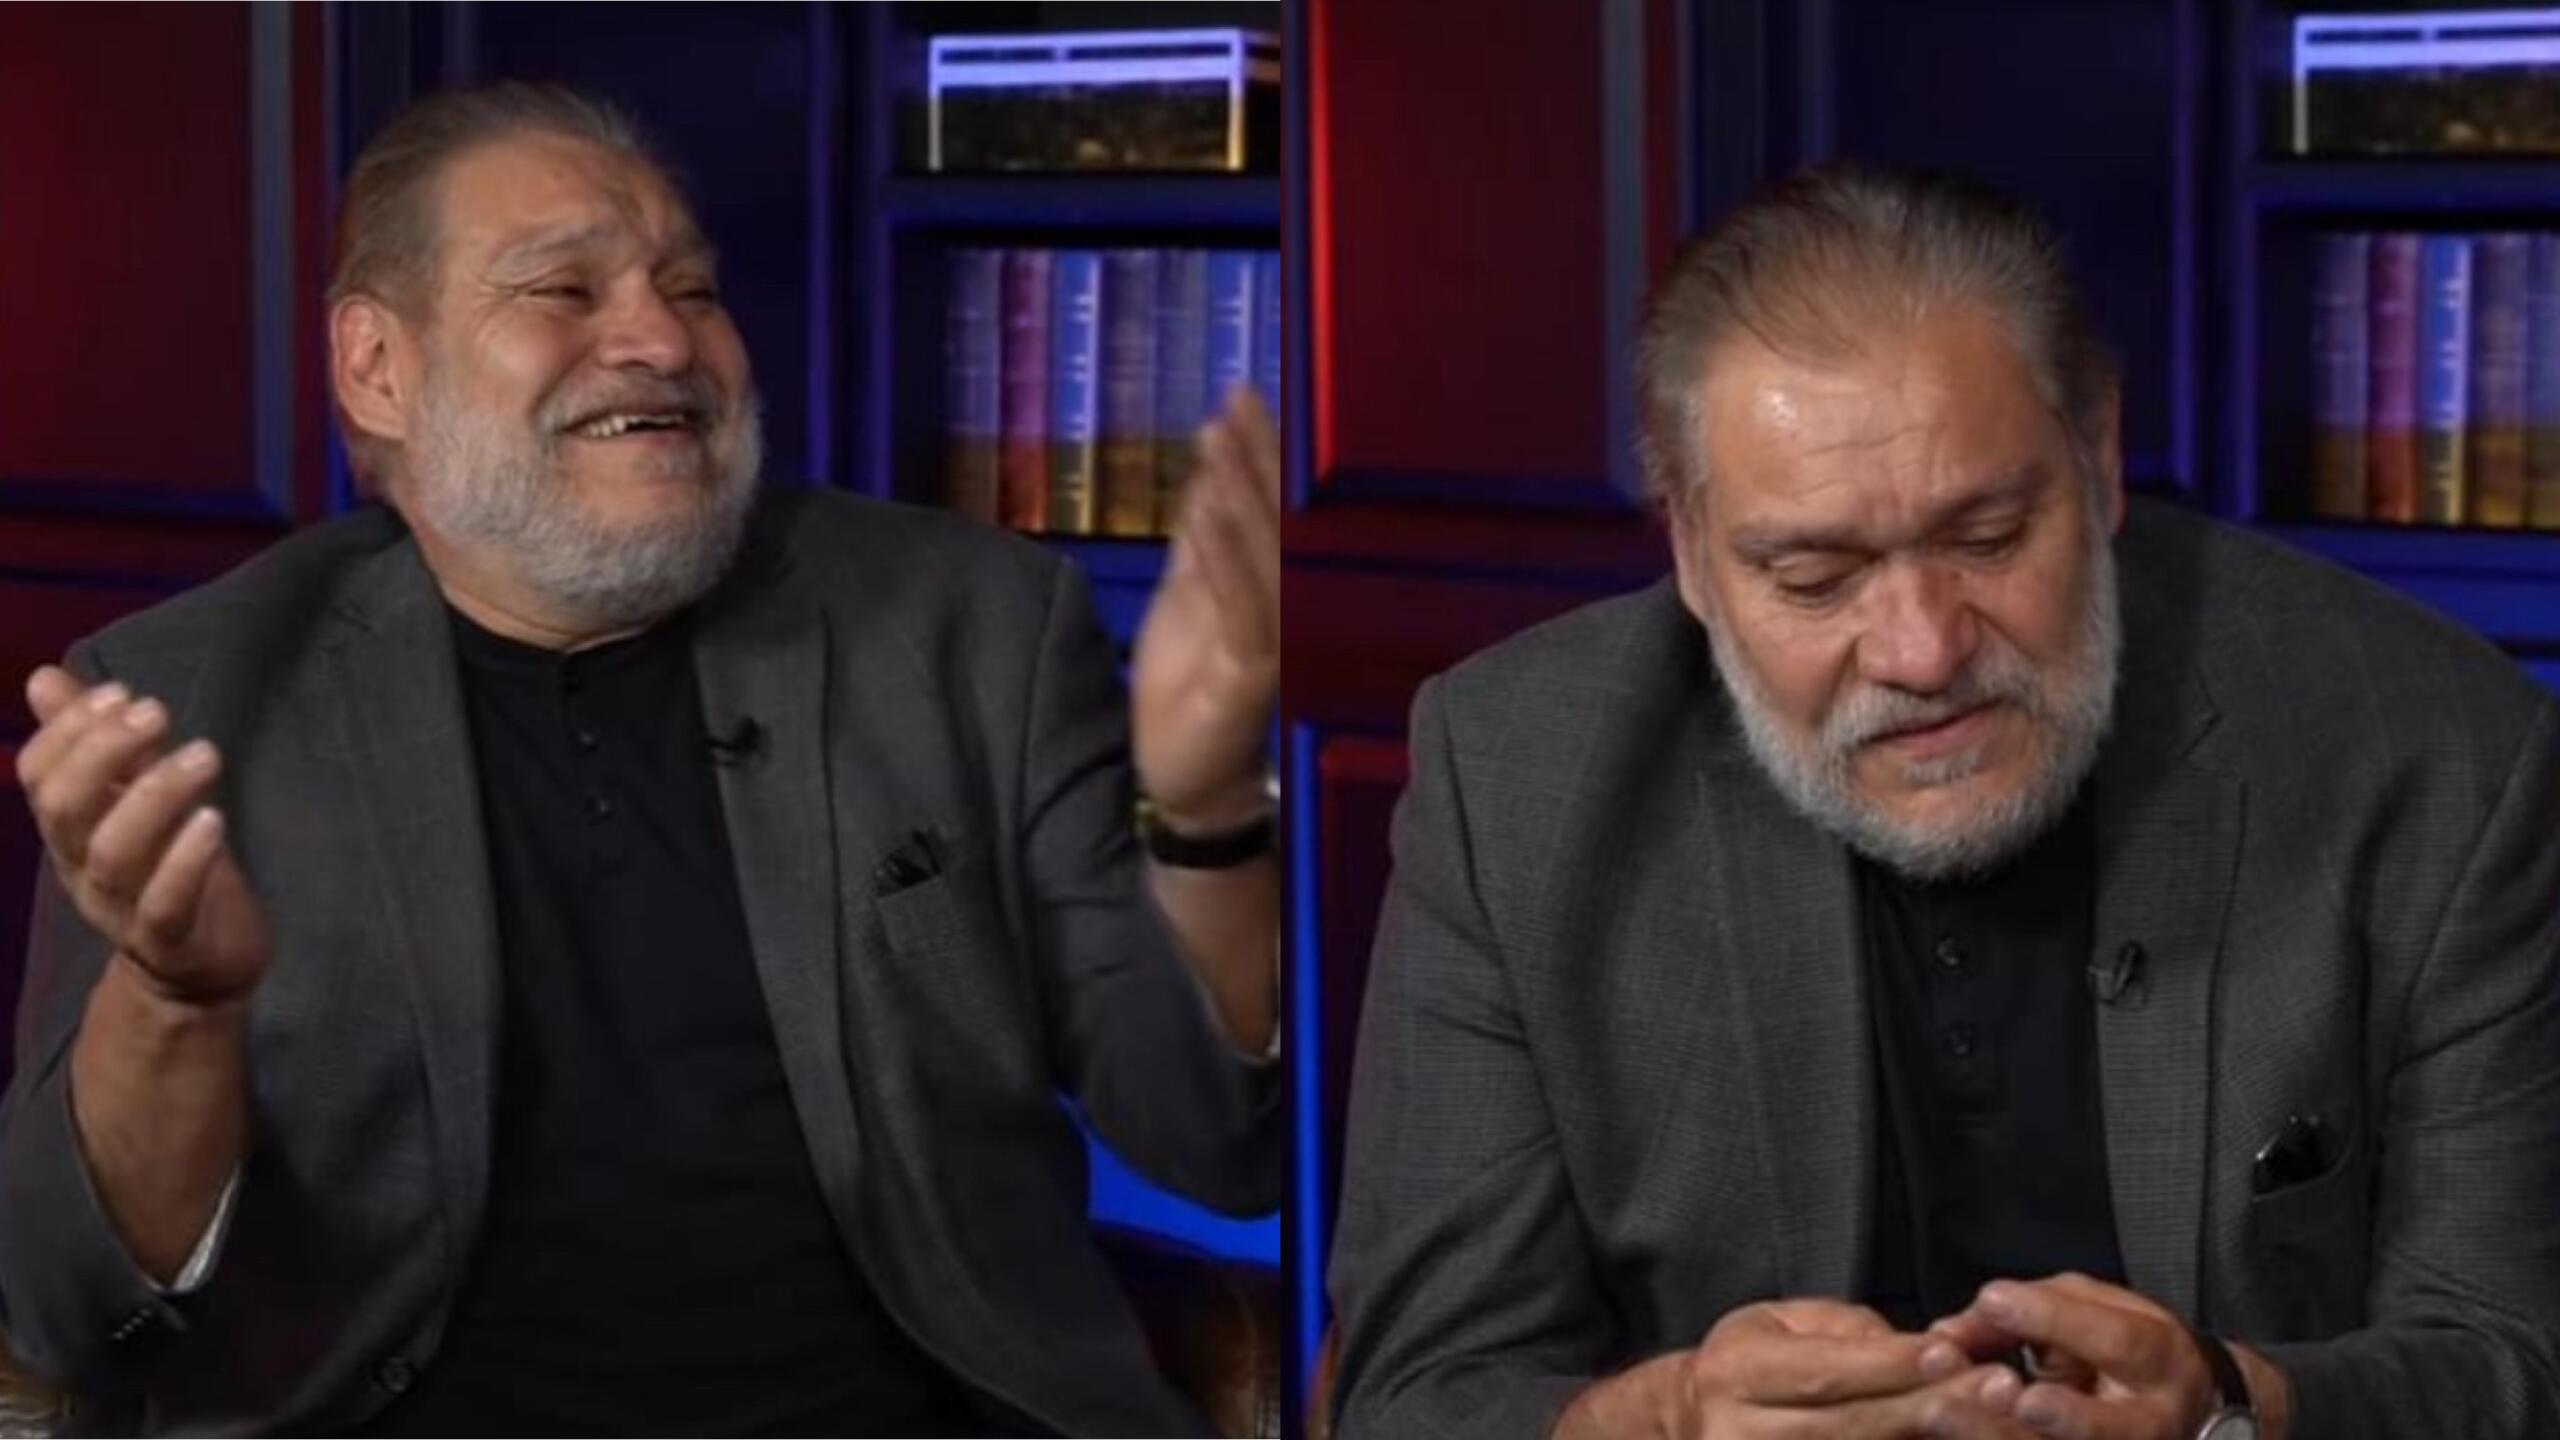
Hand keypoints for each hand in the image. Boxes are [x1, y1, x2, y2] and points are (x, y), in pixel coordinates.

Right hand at [18, 665, 270, 1006]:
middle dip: (104, 752)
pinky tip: (214, 819)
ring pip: (114, 852)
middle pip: (65, 809)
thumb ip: (97, 744)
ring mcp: (120, 909)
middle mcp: (81, 868)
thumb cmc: (169, 868)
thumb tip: (43, 677)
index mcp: (70, 831)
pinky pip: (164, 904)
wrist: (199, 969)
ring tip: (203, 753)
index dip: (70, 731)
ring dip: (155, 795)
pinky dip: (185, 861)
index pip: (39, 777)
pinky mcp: (169, 940)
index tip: (121, 692)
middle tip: (156, 712)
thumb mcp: (135, 798)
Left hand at [1131, 385, 1280, 828]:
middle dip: (1256, 459)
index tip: (1240, 394)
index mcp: (1281, 585)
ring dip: (1241, 496)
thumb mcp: (1190, 591)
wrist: (1188, 776)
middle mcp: (1295, 609)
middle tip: (1234, 405)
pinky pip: (1242, 606)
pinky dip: (1223, 558)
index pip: (1277, 506)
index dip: (1261, 449)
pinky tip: (1206, 515)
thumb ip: (1202, 533)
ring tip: (1219, 442)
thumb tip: (1210, 460)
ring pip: (1266, 557)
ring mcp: (1282, 641)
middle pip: (1280, 522)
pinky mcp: (1257, 675)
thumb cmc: (1191, 684)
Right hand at [1556, 1298, 2036, 1438]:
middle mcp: (1739, 1433)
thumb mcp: (1780, 1324)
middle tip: (1997, 1390)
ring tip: (1992, 1422)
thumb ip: (1845, 1331)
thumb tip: (1916, 1349)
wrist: (1693, 1424)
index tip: (1950, 1353)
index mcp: (1735, 1373)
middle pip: (1848, 1426)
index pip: (1822, 1371)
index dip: (1887, 1365)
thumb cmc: (1750, 1364)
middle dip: (1927, 1406)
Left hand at [1930, 1274, 2281, 1439]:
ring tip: (1940, 1413)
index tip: (1993, 1299)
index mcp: (2161, 1365)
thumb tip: (1951, 1330)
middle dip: (2050, 1412)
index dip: (2054, 1320)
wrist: (2175, 1413)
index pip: (2117, 1342)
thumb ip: (2030, 1311)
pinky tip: (1934, 1430)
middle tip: (1991, 1386)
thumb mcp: (2091, 1309)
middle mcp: (2150, 1425)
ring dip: (1993, 1435)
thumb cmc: (2120, 1349)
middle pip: (2102, 1428)